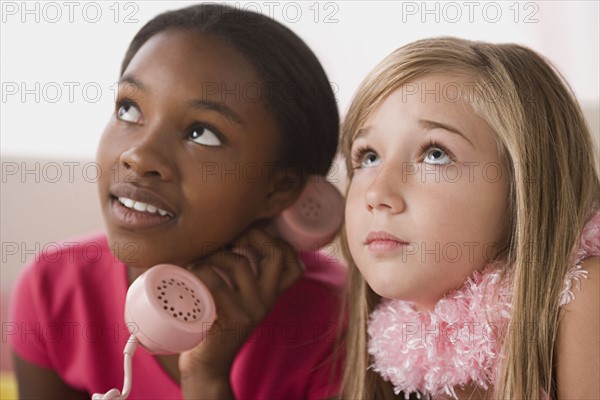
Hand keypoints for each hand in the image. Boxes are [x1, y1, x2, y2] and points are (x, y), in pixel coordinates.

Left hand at [178, 228, 304, 397]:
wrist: (207, 365)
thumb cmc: (217, 323)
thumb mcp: (240, 301)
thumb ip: (244, 279)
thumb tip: (230, 235)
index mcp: (271, 295)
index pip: (294, 264)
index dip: (279, 242)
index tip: (253, 236)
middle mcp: (267, 301)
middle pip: (275, 254)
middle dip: (253, 233)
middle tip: (231, 236)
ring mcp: (251, 310)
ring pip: (239, 263)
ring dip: (214, 253)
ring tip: (199, 258)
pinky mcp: (230, 319)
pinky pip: (216, 283)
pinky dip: (200, 270)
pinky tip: (191, 272)